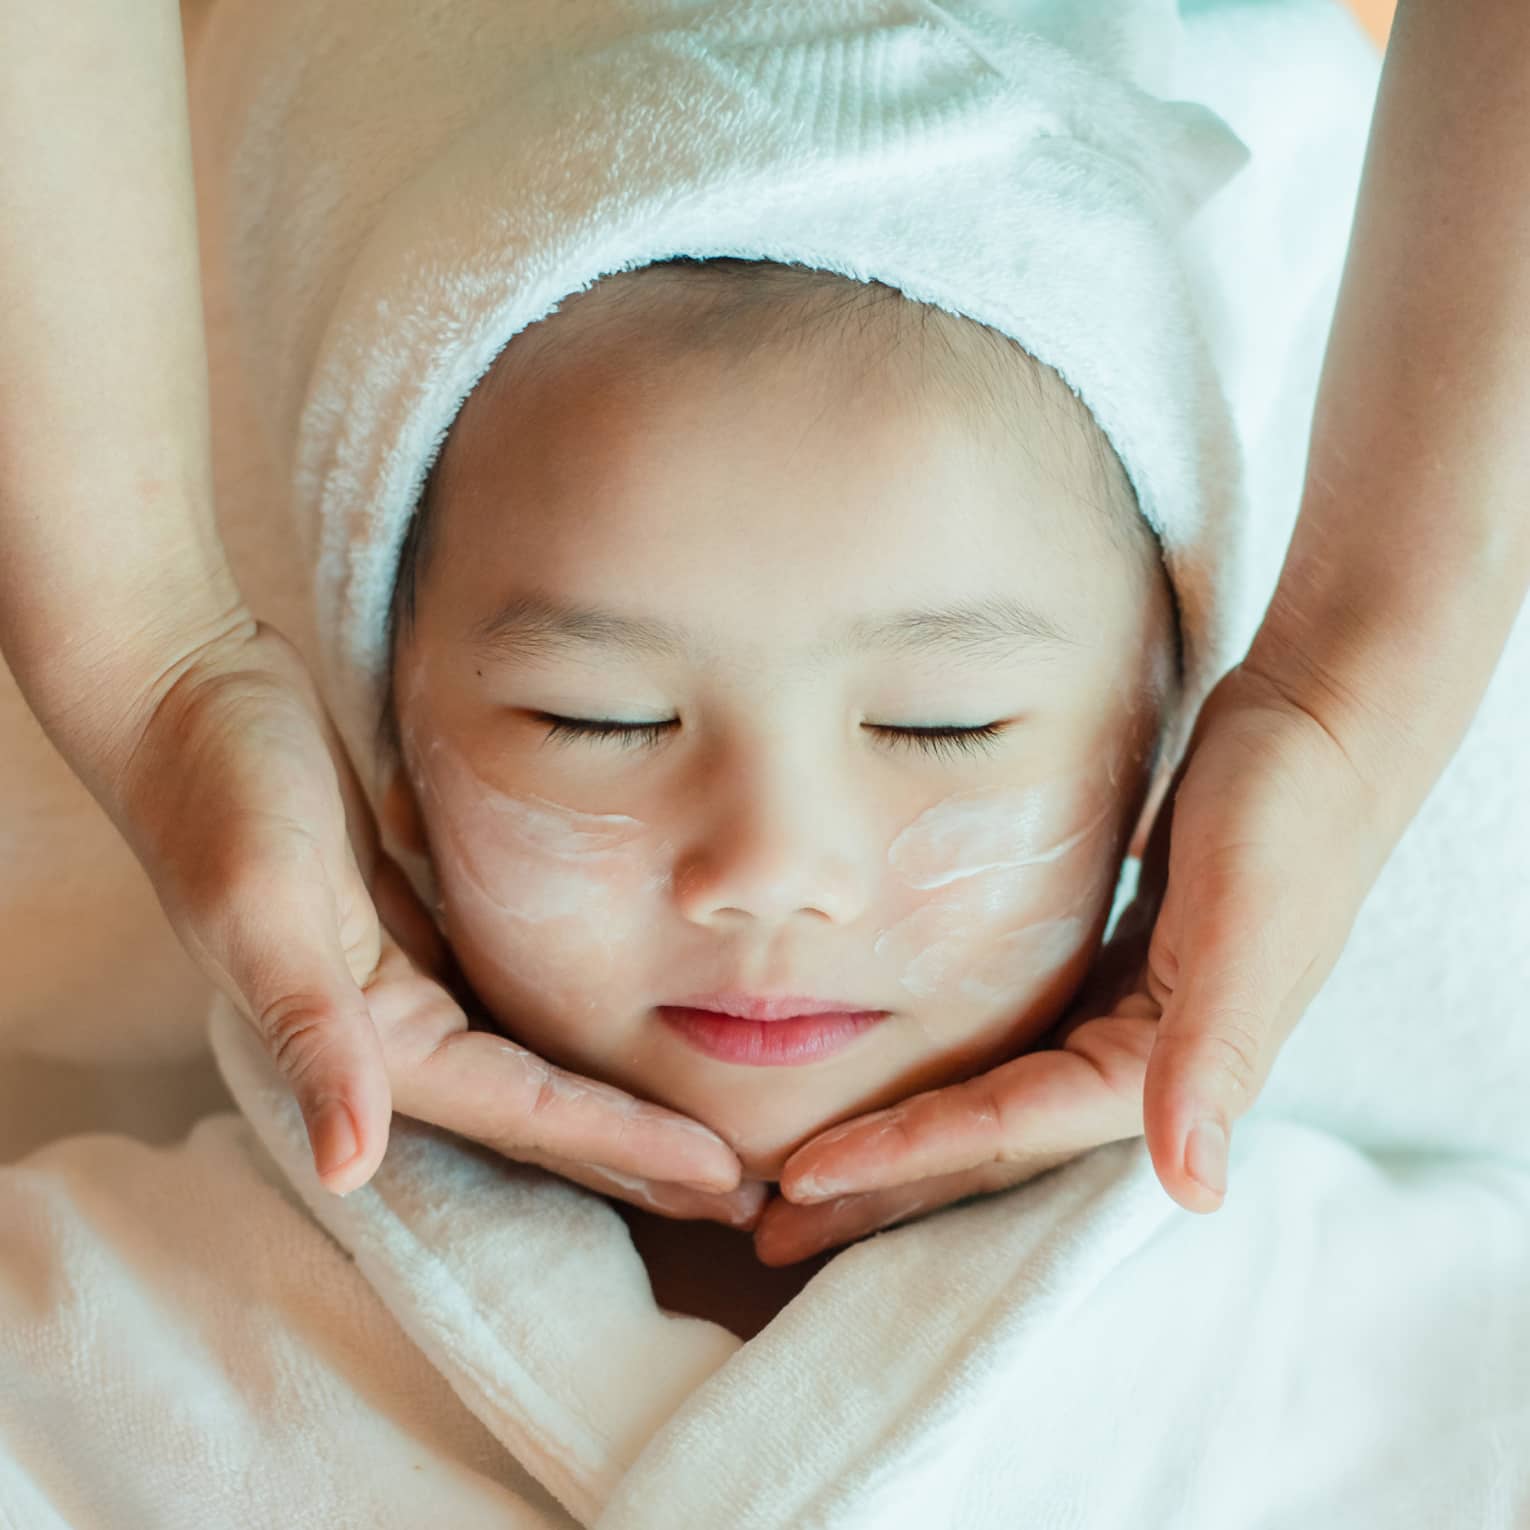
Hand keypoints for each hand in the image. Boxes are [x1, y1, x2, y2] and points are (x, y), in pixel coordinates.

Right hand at [108, 617, 748, 1209]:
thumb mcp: (263, 907)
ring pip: (538, 1060)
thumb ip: (311, 1033)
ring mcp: (411, 977)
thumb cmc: (220, 793)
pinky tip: (632, 1026)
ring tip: (705, 1129)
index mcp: (376, 1037)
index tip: (723, 1170)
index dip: (626, 1145)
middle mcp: (397, 1027)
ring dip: (618, 1101)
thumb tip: (348, 1164)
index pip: (527, 1111)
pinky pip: (518, 996)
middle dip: (639, 1154)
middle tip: (745, 1187)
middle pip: (543, 1113)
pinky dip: (579, 1024)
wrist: (184, 696)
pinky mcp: (420, 924)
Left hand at [756, 653, 1392, 1261]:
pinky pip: (1008, 1041)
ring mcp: (1122, 1020)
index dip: (903, 1157)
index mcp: (1161, 1071)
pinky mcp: (1111, 973)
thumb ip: (1217, 1054)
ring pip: (987, 1099)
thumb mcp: (1252, 926)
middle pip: (985, 1144)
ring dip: (902, 1139)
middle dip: (883, 1190)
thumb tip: (1194, 1189)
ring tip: (808, 1172)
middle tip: (770, 1222)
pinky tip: (892, 1070)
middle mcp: (1138, 1063)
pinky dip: (943, 1068)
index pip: (1004, 1129)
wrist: (1325, 727)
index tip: (800, 1178)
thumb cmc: (1290, 816)